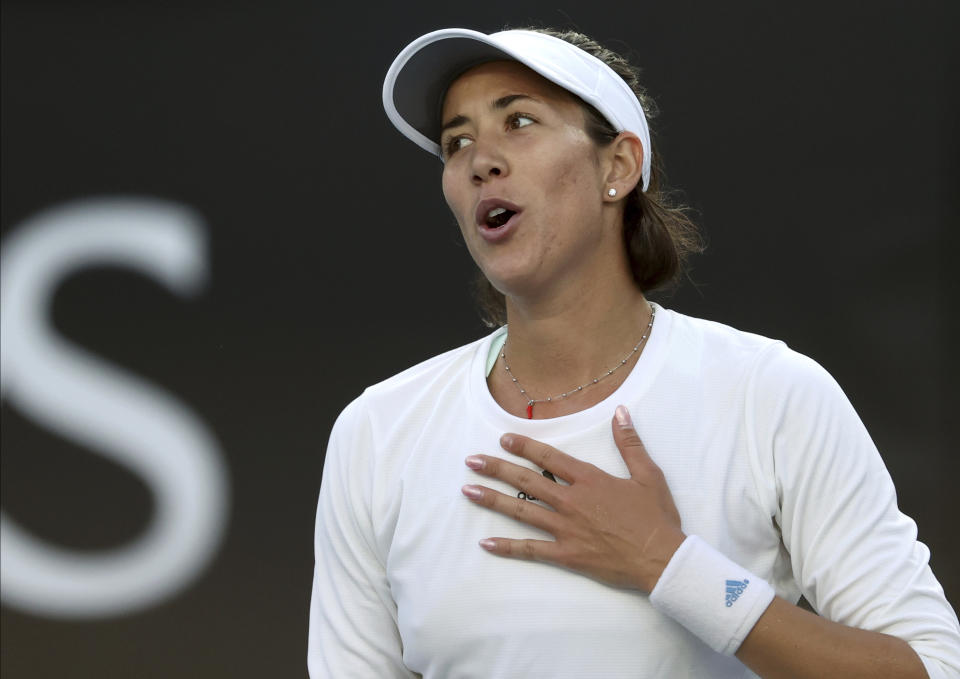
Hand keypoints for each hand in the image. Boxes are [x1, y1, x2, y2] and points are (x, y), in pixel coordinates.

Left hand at [461, 405, 685, 591]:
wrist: (663, 559)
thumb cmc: (657, 518)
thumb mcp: (648, 474)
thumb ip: (630, 443)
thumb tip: (621, 411)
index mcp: (590, 480)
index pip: (549, 458)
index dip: (524, 446)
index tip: (503, 438)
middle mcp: (572, 501)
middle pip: (526, 481)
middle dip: (496, 469)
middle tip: (471, 461)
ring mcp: (566, 529)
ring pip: (522, 511)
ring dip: (493, 500)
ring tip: (468, 491)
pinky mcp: (567, 555)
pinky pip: (531, 551)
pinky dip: (508, 547)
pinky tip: (486, 543)